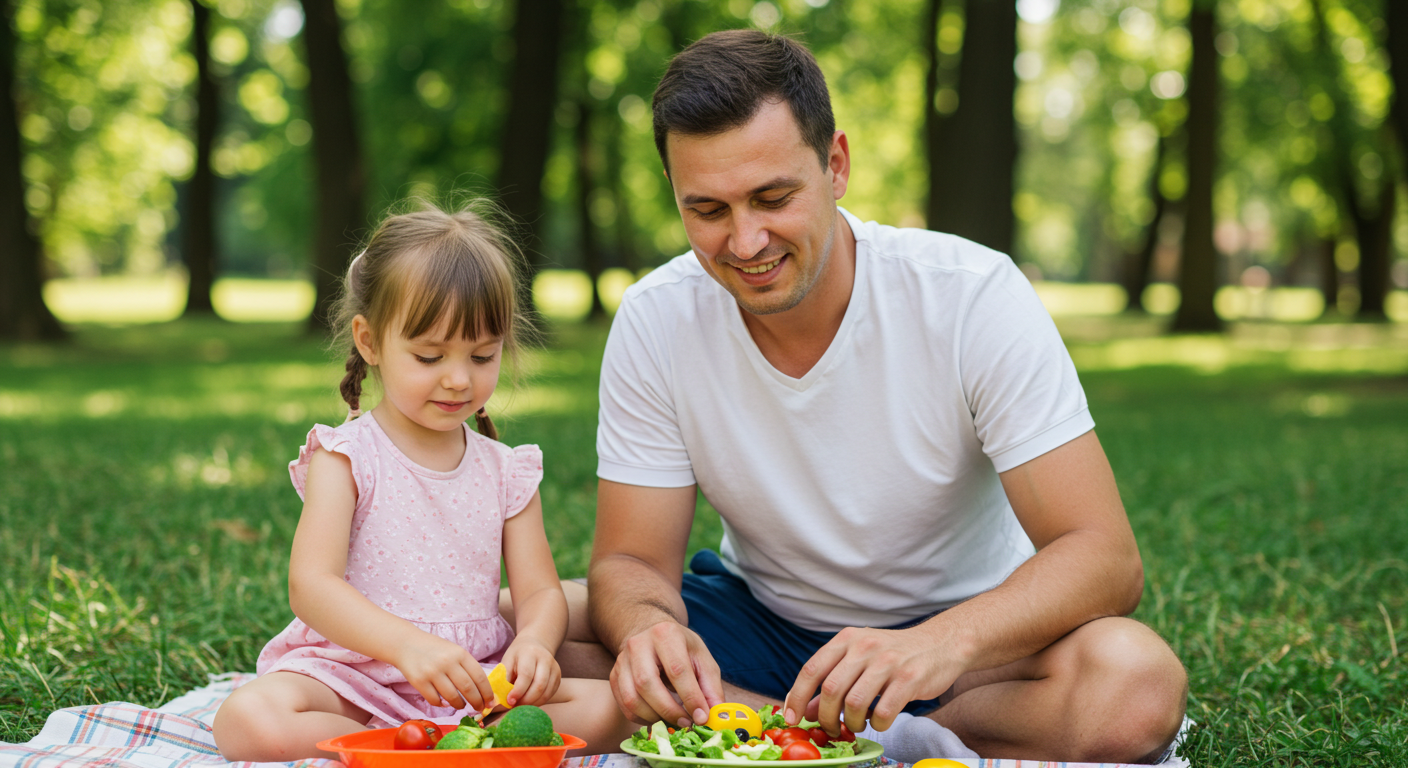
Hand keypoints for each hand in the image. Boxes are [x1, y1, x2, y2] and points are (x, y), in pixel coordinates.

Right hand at [389, 630, 495, 710]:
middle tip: (479, 708)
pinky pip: (435, 700)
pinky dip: (442, 704)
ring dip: (460, 705)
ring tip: (461, 705)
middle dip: (477, 702)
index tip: (490, 702)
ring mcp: (432, 672)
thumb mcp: (455, 651)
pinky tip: (444, 702)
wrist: (407, 643)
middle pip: (468, 689)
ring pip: (452, 697)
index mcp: (460, 653)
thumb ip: (467, 667)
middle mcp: (447, 662)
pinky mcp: (419, 681)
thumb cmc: (435, 650)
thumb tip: (482, 690)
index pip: (479, 676)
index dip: (487, 692)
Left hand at [500, 639, 561, 706]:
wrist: (534, 645)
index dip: (518, 691)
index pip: (526, 675)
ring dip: (532, 703)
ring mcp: (554, 668)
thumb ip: (504, 678)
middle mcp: (545, 659)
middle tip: (515, 706)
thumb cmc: (517, 656)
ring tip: (521, 705)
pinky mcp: (558, 677)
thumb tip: (499, 698)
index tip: (509, 701)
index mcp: (530, 653)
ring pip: (546, 692)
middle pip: (539, 685)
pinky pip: (550, 694)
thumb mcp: (507, 661)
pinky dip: (539, 701)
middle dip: (526, 700)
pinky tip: (530, 702)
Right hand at [610, 620, 724, 726]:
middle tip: (687, 723)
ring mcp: (622, 660)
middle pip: (647, 684)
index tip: (702, 717)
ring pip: (632, 698)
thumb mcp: (702, 658)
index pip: (677, 670)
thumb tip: (716, 715)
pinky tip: (658, 717)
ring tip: (674, 720)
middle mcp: (639, 644)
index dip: (690, 697)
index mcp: (666, 634)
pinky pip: (625, 706)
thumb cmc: (680, 647)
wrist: (651, 633)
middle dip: (670, 710)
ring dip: (655, 717)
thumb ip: (711, 686)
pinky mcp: (614, 676)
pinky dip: (643, 719)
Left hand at [783, 626, 958, 734]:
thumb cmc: (894, 655)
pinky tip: (880, 720)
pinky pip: (883, 712)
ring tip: (859, 724)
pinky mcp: (909, 678)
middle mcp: (864, 646)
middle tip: (832, 729)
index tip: (792, 718)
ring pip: (854, 703)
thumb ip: (833, 682)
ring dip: (853, 723)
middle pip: (830, 690)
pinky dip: (877, 724)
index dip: (797, 697)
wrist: (940, 643)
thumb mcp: (859, 660)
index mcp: (847, 639)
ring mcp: (887, 661)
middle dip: (826, 718)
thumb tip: (807, 711)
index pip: (811, 670)